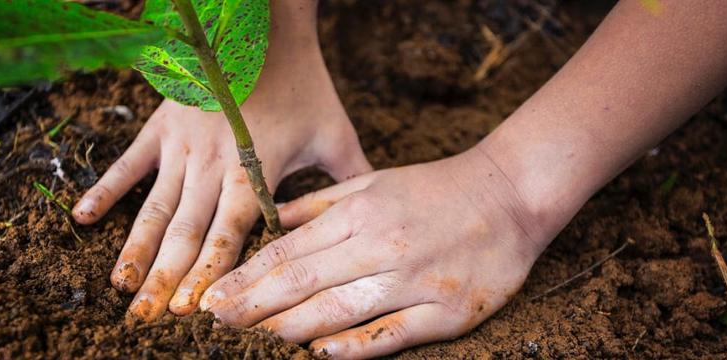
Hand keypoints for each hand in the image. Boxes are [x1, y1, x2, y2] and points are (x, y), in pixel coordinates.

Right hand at [72, 1, 371, 320]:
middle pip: (186, 234)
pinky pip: (128, 164)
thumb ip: (351, 179)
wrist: (263, 26)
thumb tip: (372, 217)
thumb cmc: (303, 80)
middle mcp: (213, 166)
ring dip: (136, 250)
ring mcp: (182, 147)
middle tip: (144, 320)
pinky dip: (105, 191)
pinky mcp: (162, 126)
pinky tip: (82, 220)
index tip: (192, 313)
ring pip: (155, 209)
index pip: (229, 237)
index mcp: (254, 172)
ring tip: (119, 287)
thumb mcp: (335, 132)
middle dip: (165, 280)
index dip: (210, 276)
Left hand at [200, 147, 560, 358]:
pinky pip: (391, 334)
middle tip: (216, 323)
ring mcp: (414, 281)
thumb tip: (270, 219)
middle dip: (253, 306)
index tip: (215, 296)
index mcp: (361, 214)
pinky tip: (320, 354)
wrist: (511, 195)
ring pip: (339, 311)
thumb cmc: (435, 188)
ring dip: (290, 329)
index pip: (289, 251)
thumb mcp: (374, 181)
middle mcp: (382, 246)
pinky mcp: (446, 312)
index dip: (247, 276)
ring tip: (254, 340)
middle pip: (303, 284)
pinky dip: (354, 347)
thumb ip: (320, 204)